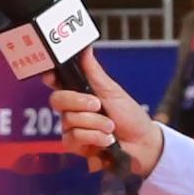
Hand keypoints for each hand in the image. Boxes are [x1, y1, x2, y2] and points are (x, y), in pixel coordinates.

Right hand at [46, 62, 163, 177]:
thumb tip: (85, 48)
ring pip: (69, 120)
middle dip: (80, 102)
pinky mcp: (76, 146)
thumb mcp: (112, 90)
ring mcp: (72, 128)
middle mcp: (72, 109)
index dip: (51, 77)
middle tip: (98, 105)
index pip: (57, 82)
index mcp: (80, 92)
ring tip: (111, 128)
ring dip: (95, 123)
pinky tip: (106, 140)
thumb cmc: (129, 115)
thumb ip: (94, 72)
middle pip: (58, 100)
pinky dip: (95, 138)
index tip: (52, 77)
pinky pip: (74, 138)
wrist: (142, 143)